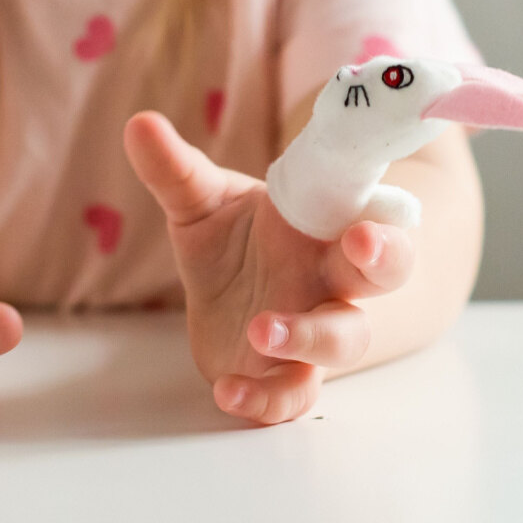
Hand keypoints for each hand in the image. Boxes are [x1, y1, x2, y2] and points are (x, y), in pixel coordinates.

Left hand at [124, 111, 415, 424]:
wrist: (236, 296)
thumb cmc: (237, 237)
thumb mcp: (202, 200)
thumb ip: (175, 168)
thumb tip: (138, 123)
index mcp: (328, 225)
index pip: (375, 214)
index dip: (382, 219)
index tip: (364, 223)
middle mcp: (334, 276)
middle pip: (384, 273)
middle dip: (381, 260)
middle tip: (359, 247)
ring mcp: (317, 326)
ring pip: (345, 340)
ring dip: (312, 336)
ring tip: (262, 327)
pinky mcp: (286, 372)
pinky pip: (294, 395)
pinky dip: (266, 399)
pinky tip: (227, 391)